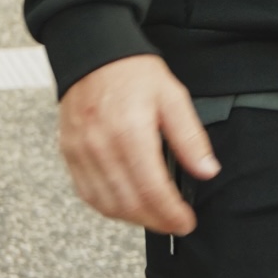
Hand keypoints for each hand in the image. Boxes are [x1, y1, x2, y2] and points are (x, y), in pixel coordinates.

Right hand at [58, 53, 219, 231]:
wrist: (93, 54)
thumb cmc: (133, 73)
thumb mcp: (172, 97)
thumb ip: (190, 137)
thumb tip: (207, 170)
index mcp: (131, 132)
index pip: (153, 190)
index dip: (172, 214)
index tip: (186, 222)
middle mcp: (102, 146)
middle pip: (130, 204)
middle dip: (157, 221)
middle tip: (175, 223)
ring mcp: (82, 153)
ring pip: (108, 205)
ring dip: (134, 218)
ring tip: (155, 215)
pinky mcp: (69, 154)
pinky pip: (88, 195)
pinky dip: (109, 207)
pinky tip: (127, 204)